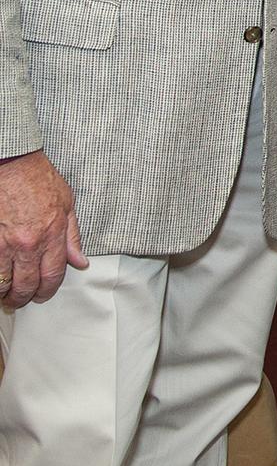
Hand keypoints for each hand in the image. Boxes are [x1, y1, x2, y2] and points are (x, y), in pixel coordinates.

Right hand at [0, 151, 86, 306]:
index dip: (48, 291)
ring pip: (2, 282)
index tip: (43, 296)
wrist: (13, 165)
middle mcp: (28, 243)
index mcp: (52, 235)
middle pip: (26, 285)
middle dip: (24, 298)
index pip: (53, 275)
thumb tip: (80, 261)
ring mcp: (4, 244)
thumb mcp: (67, 205)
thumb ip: (72, 237)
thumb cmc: (38, 180)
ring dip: (4, 292)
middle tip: (22, 300)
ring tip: (6, 294)